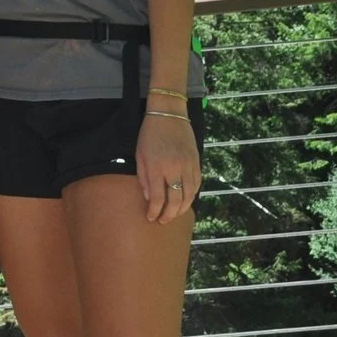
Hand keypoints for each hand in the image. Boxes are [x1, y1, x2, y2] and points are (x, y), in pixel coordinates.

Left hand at [137, 104, 198, 223]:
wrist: (169, 115)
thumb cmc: (149, 135)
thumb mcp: (139, 154)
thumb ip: (143, 177)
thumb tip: (148, 197)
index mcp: (156, 167)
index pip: (157, 197)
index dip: (154, 211)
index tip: (151, 218)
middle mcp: (174, 169)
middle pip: (175, 201)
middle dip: (169, 215)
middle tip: (163, 221)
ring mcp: (188, 166)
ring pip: (189, 196)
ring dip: (182, 209)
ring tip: (174, 215)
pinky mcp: (197, 163)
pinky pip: (196, 185)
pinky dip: (191, 196)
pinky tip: (184, 201)